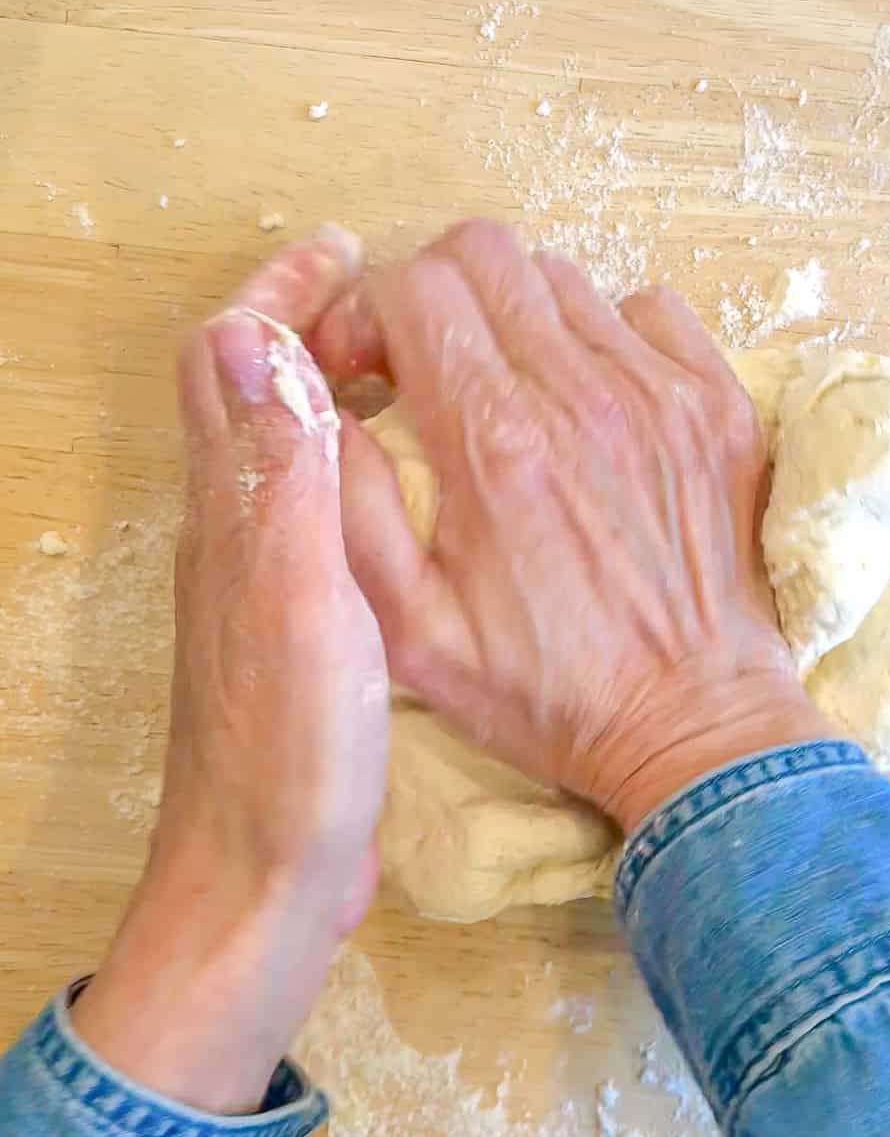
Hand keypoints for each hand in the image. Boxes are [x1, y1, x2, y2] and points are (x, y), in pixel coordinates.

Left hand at [74, 226, 388, 1113]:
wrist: (264, 884)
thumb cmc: (291, 757)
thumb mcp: (302, 609)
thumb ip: (280, 480)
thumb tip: (245, 337)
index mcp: (233, 519)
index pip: (230, 365)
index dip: (280, 295)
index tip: (348, 252)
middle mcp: (235, 538)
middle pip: (251, 396)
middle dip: (307, 326)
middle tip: (392, 302)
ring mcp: (262, 587)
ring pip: (285, 454)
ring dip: (332, 391)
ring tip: (412, 372)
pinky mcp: (296, 632)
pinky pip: (316, 512)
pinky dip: (356, 464)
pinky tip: (414, 487)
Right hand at [312, 220, 827, 831]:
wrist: (693, 728)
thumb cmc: (549, 694)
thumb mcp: (410, 634)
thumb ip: (349, 510)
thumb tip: (326, 411)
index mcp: (492, 443)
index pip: (411, 288)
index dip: (369, 316)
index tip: (369, 372)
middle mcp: (580, 395)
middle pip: (484, 252)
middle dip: (436, 295)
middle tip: (430, 366)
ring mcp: (661, 392)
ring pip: (564, 278)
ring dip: (519, 319)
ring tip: (513, 392)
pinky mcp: (719, 406)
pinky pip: (651, 311)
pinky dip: (609, 337)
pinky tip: (594, 403)